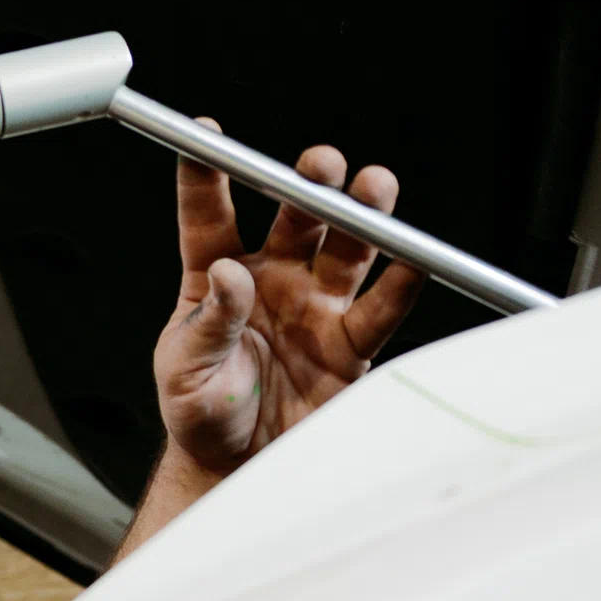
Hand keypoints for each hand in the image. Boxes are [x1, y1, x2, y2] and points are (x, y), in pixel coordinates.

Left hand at [153, 126, 427, 474]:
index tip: (203, 131)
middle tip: (322, 165)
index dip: (207, 173)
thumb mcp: (184, 373)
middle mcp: (273, 278)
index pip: (210, 215)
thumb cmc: (201, 413)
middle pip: (296, 217)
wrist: (239, 469)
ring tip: (374, 187)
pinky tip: (416, 259)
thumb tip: (230, 277)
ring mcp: (316, 306)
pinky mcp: (351, 343)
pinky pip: (381, 309)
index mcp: (216, 275)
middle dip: (311, 185)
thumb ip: (207, 324)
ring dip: (363, 218)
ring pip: (347, 249)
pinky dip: (402, 284)